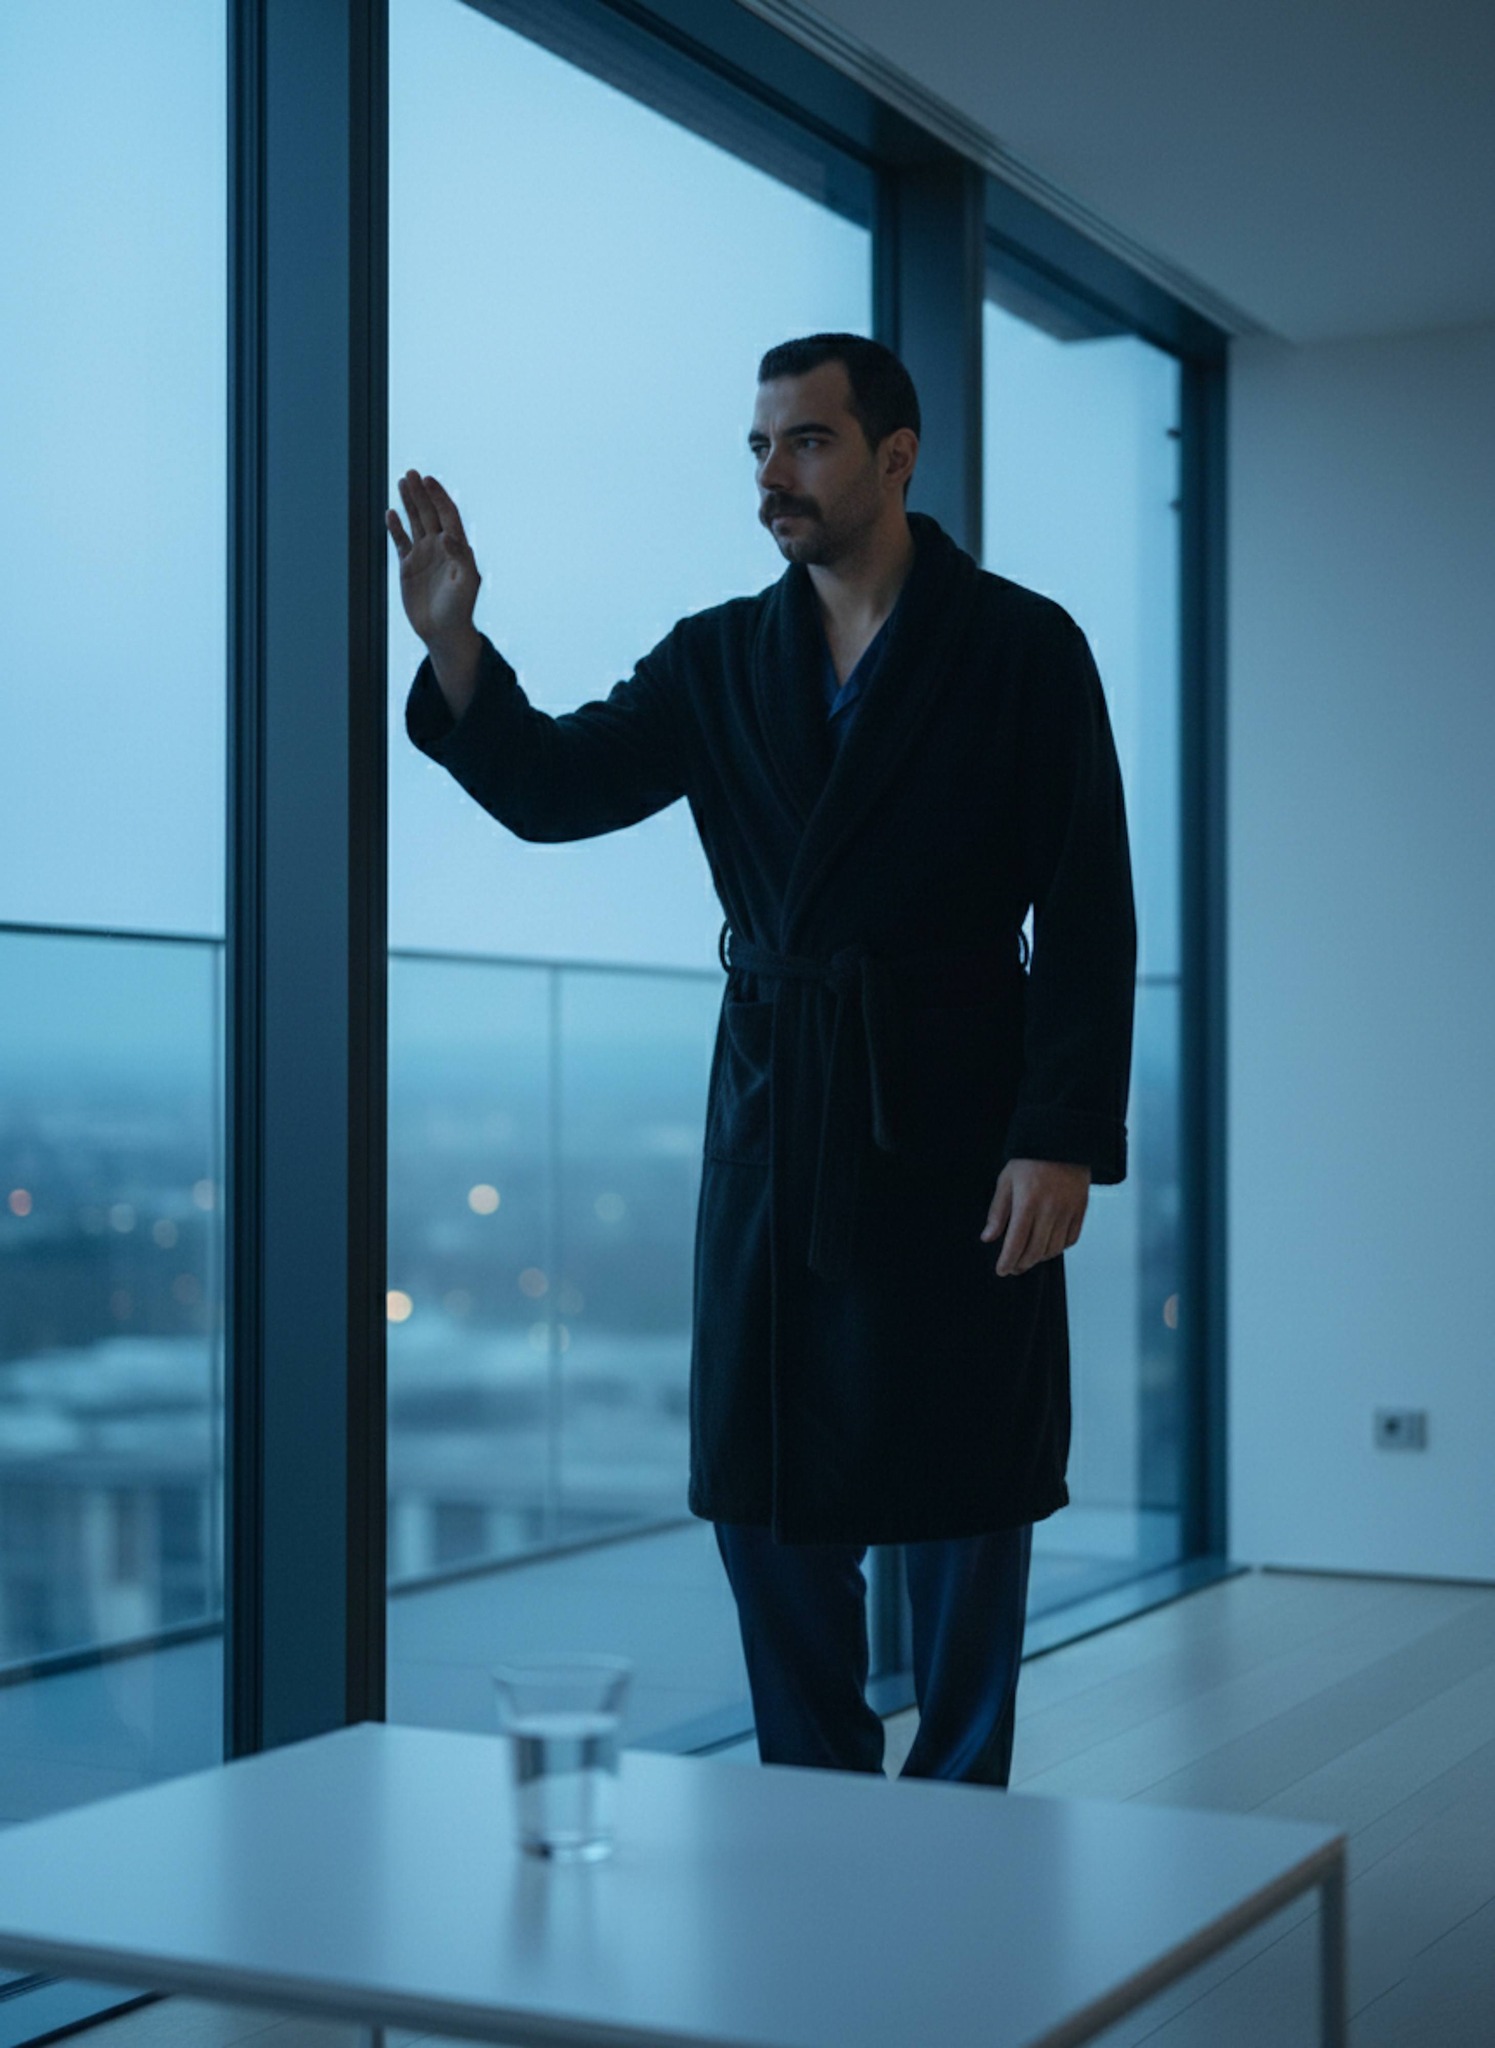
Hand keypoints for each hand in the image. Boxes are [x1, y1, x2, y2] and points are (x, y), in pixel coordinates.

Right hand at [385, 470, 481, 654]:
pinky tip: (390, 513)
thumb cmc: (460, 608)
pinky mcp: (409, 566)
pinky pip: (401, 541)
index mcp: (457, 548)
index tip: (428, 480)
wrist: (443, 631)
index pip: (448, 515)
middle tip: (411, 473)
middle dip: (421, 493)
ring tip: (402, 481)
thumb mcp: (466, 583)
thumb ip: (460, 557)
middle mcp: (440, 547)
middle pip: (430, 513)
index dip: (439, 497)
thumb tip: (448, 535)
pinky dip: (396, 527)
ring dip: (409, 503)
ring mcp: (424, 555)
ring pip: (415, 522)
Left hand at [979, 1158, 1090, 1276]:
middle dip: (1021, 1264)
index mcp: (1028, 1202)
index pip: (1016, 1242)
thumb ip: (998, 1212)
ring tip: (1028, 1258)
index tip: (1001, 1270)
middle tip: (1013, 1268)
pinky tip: (1048, 1247)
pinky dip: (1058, 1248)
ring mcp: (1068, 1211)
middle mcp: (1050, 1210)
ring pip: (1053, 1248)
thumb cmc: (1030, 1160)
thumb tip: (988, 1238)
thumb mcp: (1006, 1181)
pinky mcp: (1081, 1209)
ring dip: (1039, 1259)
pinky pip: (1071, 1239)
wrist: (1063, 1140)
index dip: (1007, 1261)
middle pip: (1035, 1251)